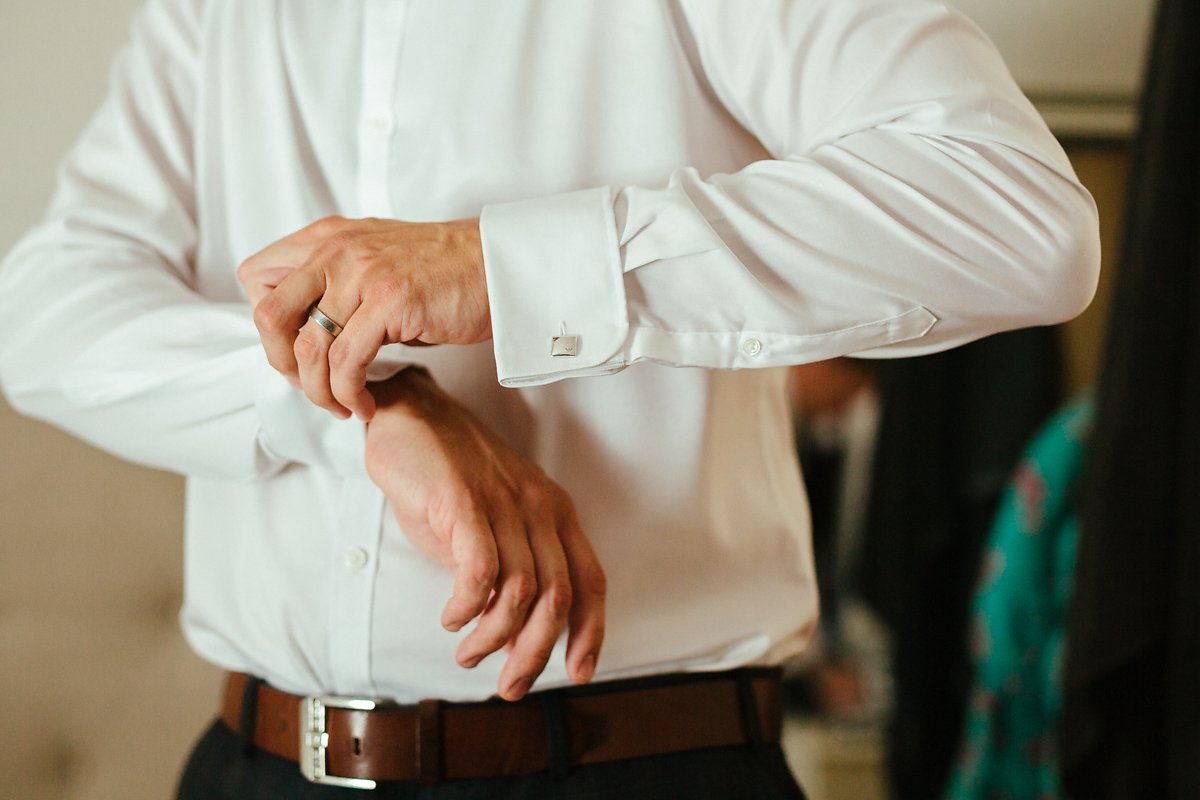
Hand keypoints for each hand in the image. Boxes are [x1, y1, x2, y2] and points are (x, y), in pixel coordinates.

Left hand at [240, 216, 488, 420]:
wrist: (500, 264)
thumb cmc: (447, 272)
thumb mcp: (378, 261)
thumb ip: (339, 283)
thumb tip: (311, 331)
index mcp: (327, 239)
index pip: (256, 278)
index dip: (269, 325)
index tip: (298, 352)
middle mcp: (336, 251)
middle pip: (268, 314)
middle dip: (281, 363)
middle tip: (310, 384)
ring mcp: (362, 275)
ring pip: (307, 347)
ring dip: (319, 391)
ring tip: (344, 405)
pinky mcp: (390, 302)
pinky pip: (347, 362)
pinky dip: (349, 394)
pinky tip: (365, 403)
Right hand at [363, 368, 605, 700]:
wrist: (410, 416)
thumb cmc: (449, 476)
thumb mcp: (491, 526)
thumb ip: (508, 572)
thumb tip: (513, 636)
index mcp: (554, 512)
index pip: (590, 580)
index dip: (590, 632)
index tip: (579, 672)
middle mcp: (538, 507)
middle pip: (558, 595)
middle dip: (537, 652)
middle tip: (510, 685)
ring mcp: (503, 502)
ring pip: (522, 590)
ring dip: (495, 636)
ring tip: (468, 653)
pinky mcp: (463, 501)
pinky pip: (481, 569)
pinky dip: (469, 606)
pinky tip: (453, 618)